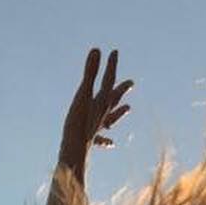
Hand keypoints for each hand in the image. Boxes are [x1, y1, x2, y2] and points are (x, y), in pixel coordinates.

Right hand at [58, 47, 133, 175]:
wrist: (74, 154)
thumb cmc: (78, 125)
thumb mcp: (82, 95)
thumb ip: (90, 73)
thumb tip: (97, 49)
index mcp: (101, 103)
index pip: (108, 81)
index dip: (111, 66)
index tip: (115, 52)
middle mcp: (102, 115)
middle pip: (114, 100)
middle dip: (121, 90)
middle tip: (131, 83)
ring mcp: (96, 129)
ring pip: (111, 118)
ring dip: (119, 112)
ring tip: (129, 108)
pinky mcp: (89, 141)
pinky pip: (100, 139)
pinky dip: (105, 139)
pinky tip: (111, 144)